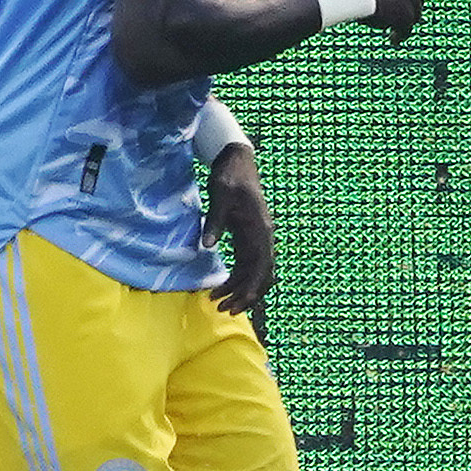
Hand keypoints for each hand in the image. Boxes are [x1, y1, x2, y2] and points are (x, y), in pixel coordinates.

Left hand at [208, 146, 276, 317]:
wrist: (236, 160)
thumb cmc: (229, 176)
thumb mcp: (221, 196)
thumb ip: (215, 222)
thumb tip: (207, 246)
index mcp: (260, 229)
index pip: (261, 267)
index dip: (250, 288)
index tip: (236, 304)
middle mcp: (263, 236)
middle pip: (260, 275)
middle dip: (244, 296)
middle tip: (223, 310)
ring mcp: (257, 237)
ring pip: (253, 272)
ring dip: (239, 289)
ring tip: (217, 303)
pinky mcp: (249, 236)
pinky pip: (246, 264)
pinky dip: (236, 277)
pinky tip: (221, 286)